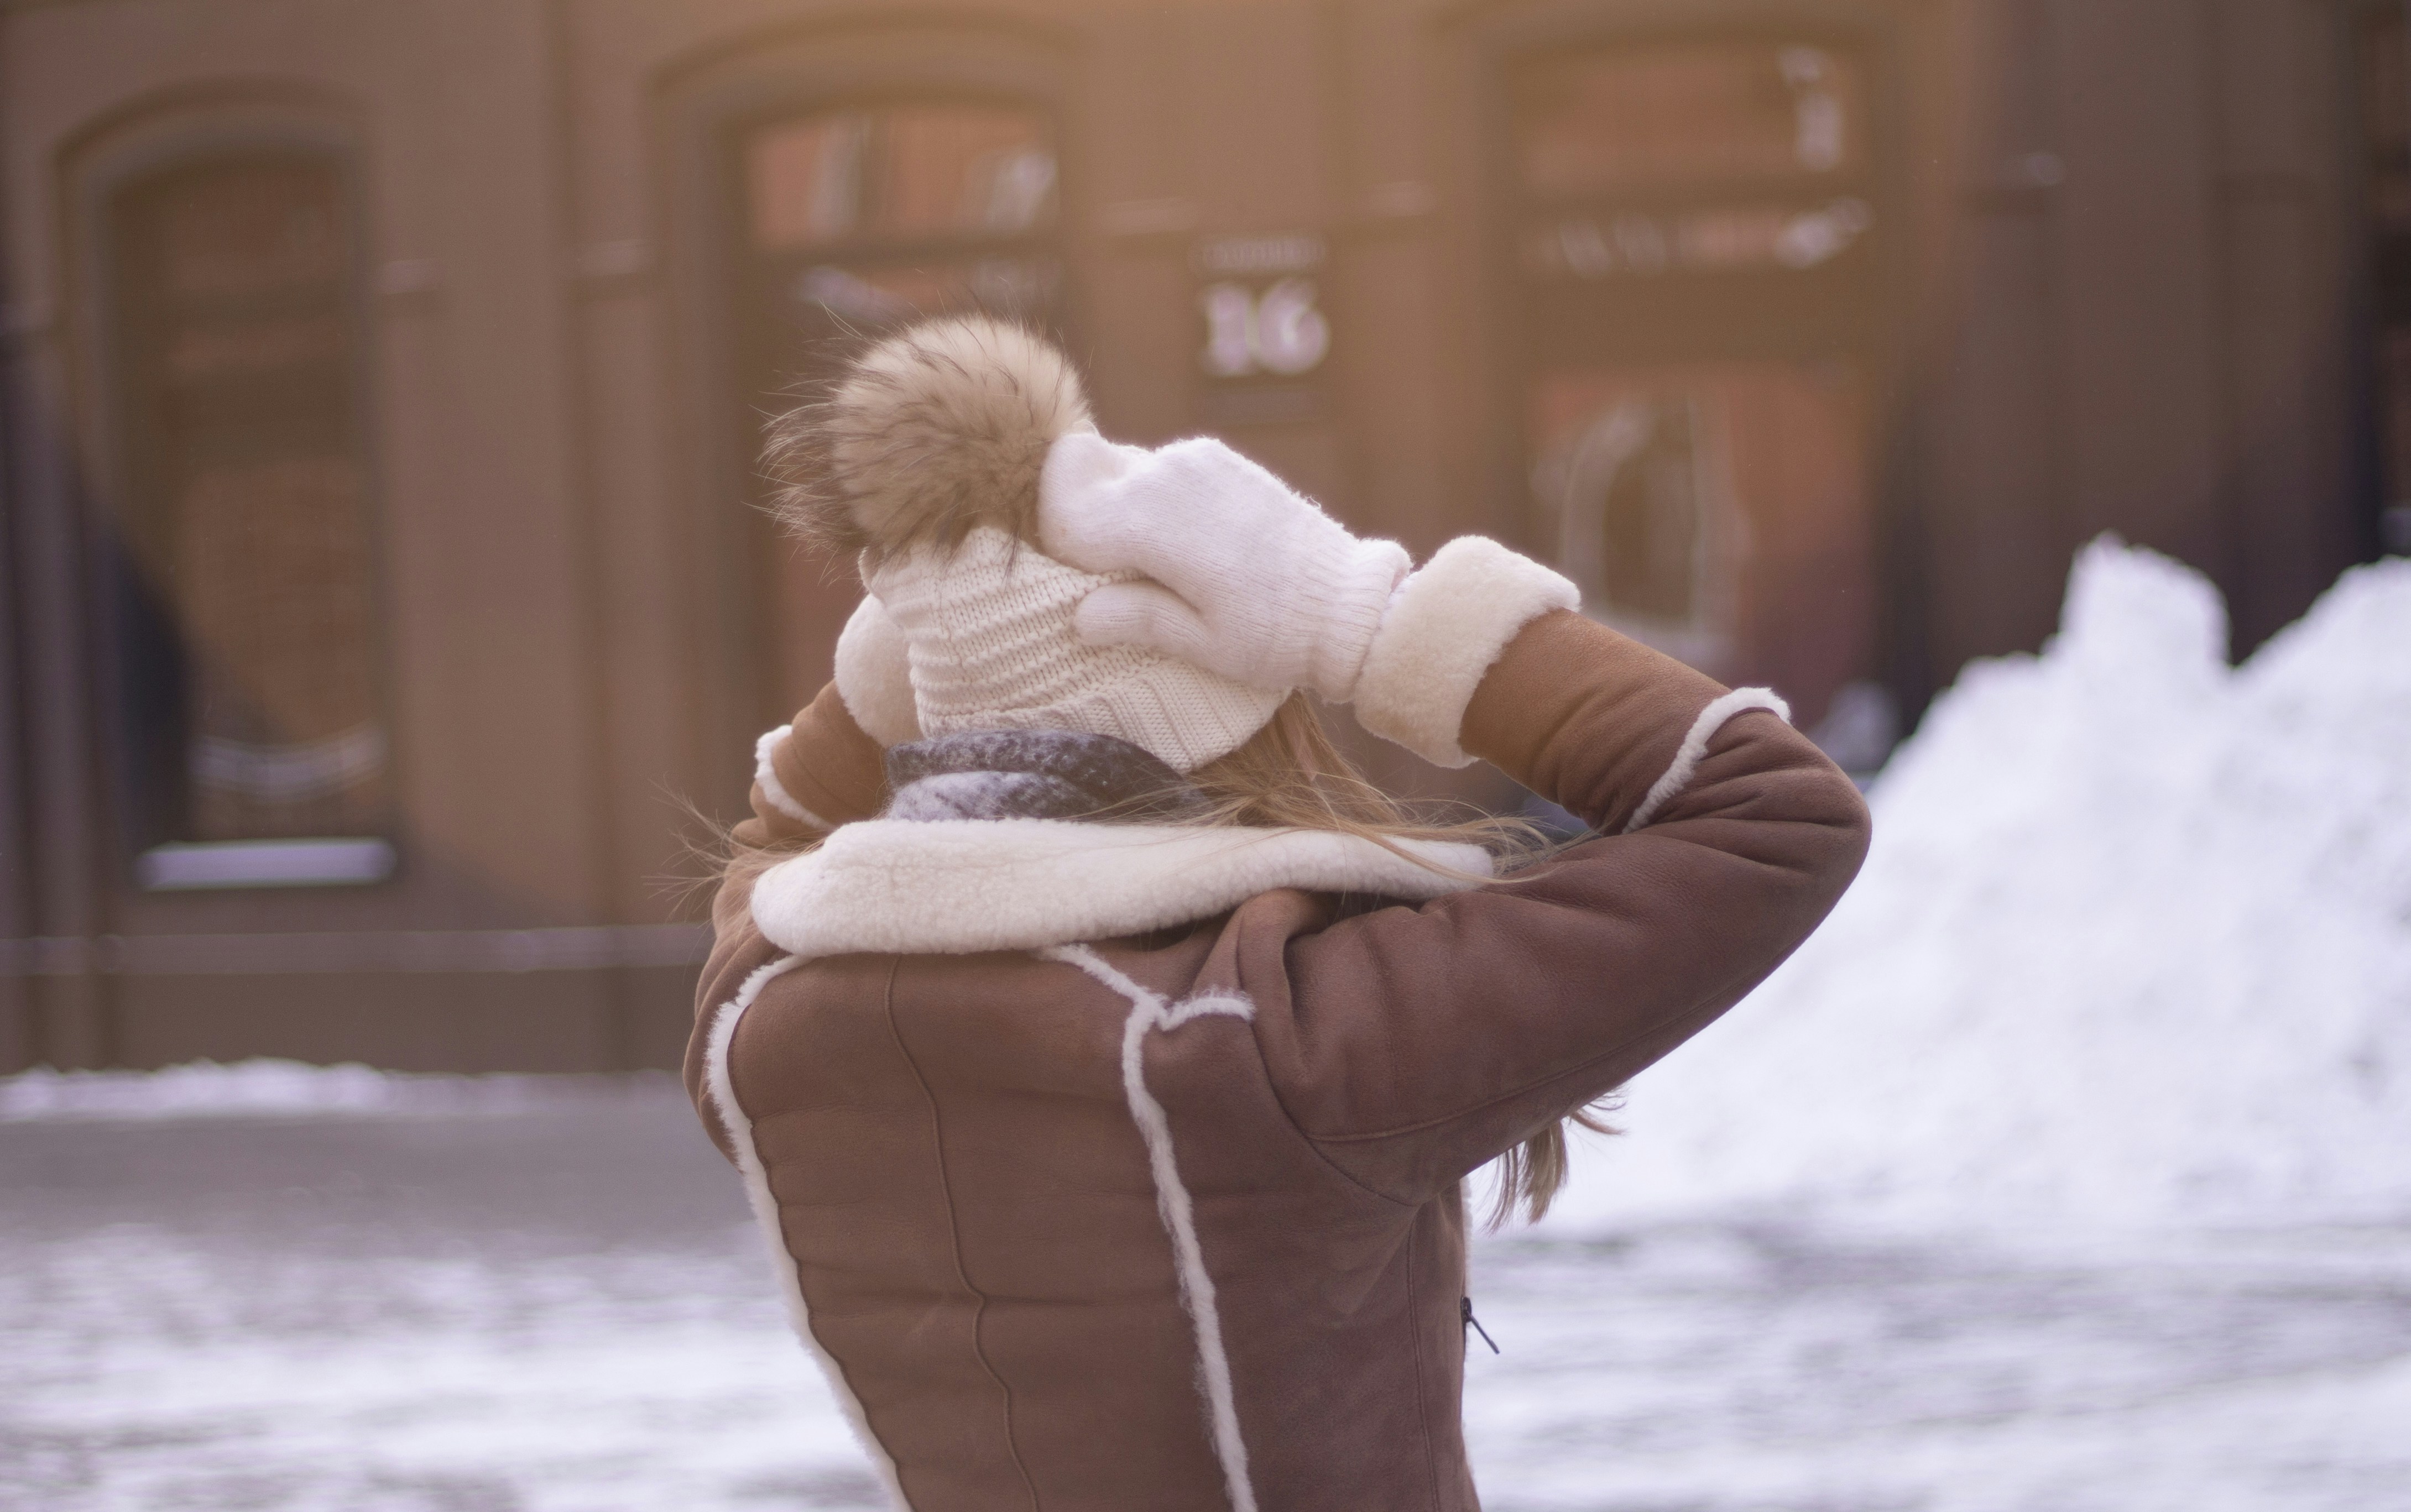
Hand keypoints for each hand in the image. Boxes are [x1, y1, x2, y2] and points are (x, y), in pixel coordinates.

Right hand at [1037, 433, 1409, 701]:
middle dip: (1088, 529)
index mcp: (1154, 522)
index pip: (1063, 515)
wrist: (1349, 601)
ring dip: (1123, 515)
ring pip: (1119, 478)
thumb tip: (1078, 617)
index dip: (1061, 553)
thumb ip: (1137, 620)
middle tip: (1124, 581)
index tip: (1091, 588)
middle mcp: (1167, 473)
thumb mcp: (1203, 645)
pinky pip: (1156, 472)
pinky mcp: (1216, 456)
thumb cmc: (1276, 635)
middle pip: (1084, 487)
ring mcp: (1194, 457)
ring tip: (1166, 569)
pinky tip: (1190, 545)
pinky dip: (1155, 503)